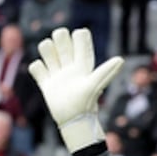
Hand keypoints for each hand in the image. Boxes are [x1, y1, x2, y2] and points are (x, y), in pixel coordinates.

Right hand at [28, 27, 123, 153]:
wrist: (73, 121)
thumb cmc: (85, 103)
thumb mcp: (94, 86)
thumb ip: (106, 72)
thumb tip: (120, 60)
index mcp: (83, 60)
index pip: (80, 35)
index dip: (77, 36)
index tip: (77, 46)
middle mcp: (70, 64)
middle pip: (61, 36)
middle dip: (59, 38)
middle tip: (61, 52)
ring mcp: (57, 73)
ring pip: (46, 48)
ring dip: (46, 50)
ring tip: (50, 63)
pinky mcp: (46, 84)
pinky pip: (36, 68)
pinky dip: (36, 68)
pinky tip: (42, 75)